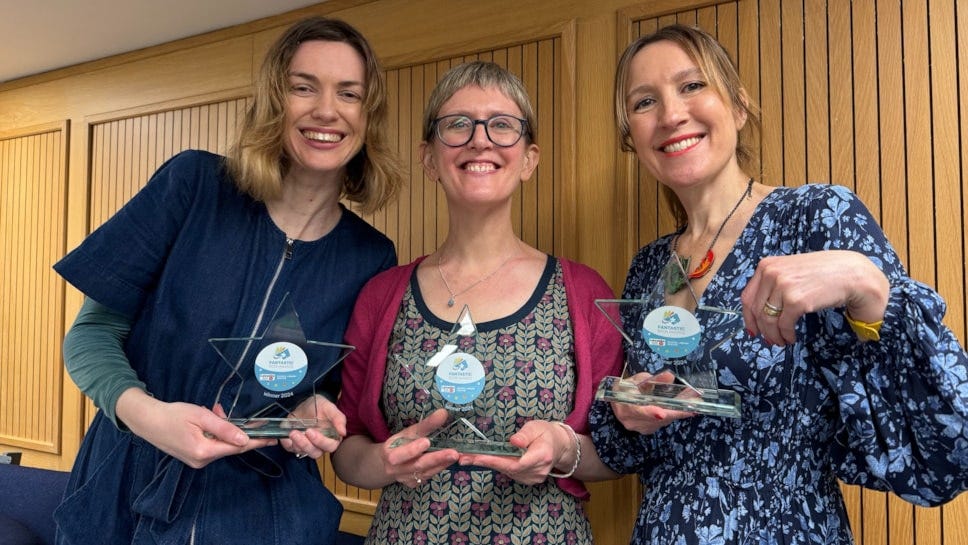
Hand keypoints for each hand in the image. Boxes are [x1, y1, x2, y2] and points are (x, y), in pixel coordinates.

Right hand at [116, 388, 275, 468]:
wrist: (147, 421)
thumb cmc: (173, 415)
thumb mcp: (201, 416)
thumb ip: (224, 428)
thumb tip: (245, 440)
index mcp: (204, 451)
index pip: (238, 447)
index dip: (257, 441)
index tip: (273, 438)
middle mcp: (201, 460)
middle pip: (230, 446)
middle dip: (235, 428)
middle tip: (225, 411)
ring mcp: (197, 461)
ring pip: (221, 444)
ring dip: (223, 428)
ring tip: (212, 411)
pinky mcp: (193, 457)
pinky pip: (212, 445)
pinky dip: (214, 433)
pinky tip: (207, 419)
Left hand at [280, 395, 346, 459]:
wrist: (304, 403)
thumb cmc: (319, 406)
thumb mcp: (329, 408)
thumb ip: (338, 418)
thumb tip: (343, 432)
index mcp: (331, 437)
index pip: (330, 446)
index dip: (321, 442)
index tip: (310, 431)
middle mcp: (319, 444)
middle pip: (315, 453)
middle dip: (306, 444)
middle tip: (297, 433)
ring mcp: (307, 445)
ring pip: (303, 452)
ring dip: (297, 444)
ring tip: (292, 432)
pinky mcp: (295, 444)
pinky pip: (291, 449)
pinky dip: (287, 443)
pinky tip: (287, 434)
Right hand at [383, 409, 458, 487]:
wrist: (388, 464)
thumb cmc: (399, 444)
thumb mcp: (408, 433)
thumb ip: (426, 424)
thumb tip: (443, 413)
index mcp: (389, 454)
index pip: (401, 454)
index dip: (413, 449)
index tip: (427, 441)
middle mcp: (396, 469)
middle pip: (417, 465)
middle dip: (436, 459)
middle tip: (453, 453)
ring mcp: (405, 479)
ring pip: (426, 473)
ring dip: (442, 464)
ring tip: (456, 456)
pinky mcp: (414, 484)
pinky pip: (428, 476)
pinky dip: (439, 468)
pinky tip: (449, 462)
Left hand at [458, 420, 573, 484]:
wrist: (559, 446)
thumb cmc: (546, 433)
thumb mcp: (536, 427)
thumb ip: (525, 434)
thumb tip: (513, 441)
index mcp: (542, 456)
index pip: (516, 463)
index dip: (495, 461)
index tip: (478, 457)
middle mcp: (537, 471)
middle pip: (507, 469)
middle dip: (484, 462)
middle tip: (463, 458)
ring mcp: (532, 478)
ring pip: (506, 472)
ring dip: (486, 464)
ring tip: (466, 458)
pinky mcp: (527, 479)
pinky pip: (508, 472)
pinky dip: (495, 466)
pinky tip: (480, 460)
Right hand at [611, 372, 694, 434]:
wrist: (619, 400)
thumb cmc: (627, 387)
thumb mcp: (638, 379)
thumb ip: (653, 379)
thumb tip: (669, 376)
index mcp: (624, 406)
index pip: (637, 410)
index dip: (650, 412)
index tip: (661, 413)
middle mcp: (631, 421)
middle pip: (656, 418)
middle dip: (676, 411)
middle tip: (694, 403)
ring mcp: (639, 427)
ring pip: (663, 421)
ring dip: (678, 411)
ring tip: (693, 401)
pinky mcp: (647, 430)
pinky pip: (663, 422)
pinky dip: (672, 414)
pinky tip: (681, 407)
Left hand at [741, 250, 888, 345]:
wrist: (854, 273)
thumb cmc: (826, 273)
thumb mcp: (792, 272)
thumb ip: (774, 285)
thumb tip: (759, 313)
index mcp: (767, 265)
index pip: (747, 297)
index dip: (748, 317)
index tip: (753, 330)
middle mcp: (771, 273)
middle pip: (756, 310)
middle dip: (762, 329)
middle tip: (771, 340)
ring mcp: (782, 286)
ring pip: (768, 319)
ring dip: (774, 335)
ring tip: (782, 341)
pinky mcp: (796, 300)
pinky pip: (783, 325)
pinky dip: (786, 335)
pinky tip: (792, 338)